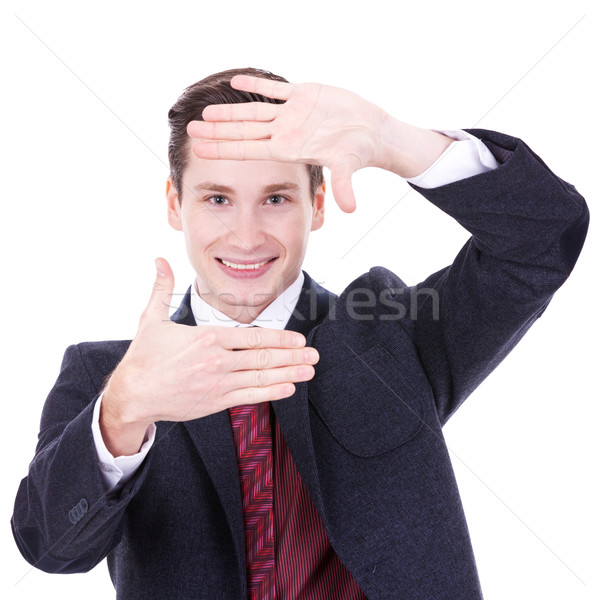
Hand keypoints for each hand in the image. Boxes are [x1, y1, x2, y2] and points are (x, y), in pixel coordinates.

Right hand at [100, 257, 318, 455]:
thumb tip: (159, 259)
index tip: (299, 339)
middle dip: (292, 356)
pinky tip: (289, 388)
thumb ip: (161, 288)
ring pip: (261, 378)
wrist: (132, 394)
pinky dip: (271, 392)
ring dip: (289, 373)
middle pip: (263, 357)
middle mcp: (217, 362)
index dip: (279, 338)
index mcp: (207, 338)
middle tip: (314, 354)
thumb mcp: (151, 318)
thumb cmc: (144, 357)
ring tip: (309, 370)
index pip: (253, 337)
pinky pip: (249, 396)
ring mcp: (218, 384)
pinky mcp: (215, 402)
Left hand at [187, 75, 389, 212]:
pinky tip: (236, 81)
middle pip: (243, 131)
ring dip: (230, 112)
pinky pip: (275, 89)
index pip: (248, 149)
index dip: (223, 149)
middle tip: (191, 130)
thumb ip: (345, 185)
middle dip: (217, 132)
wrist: (371, 132)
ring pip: (253, 112)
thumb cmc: (360, 149)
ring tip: (206, 113)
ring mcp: (291, 114)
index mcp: (288, 148)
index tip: (198, 150)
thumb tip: (350, 208)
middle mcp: (285, 132)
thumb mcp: (349, 166)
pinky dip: (257, 85)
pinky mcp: (302, 95)